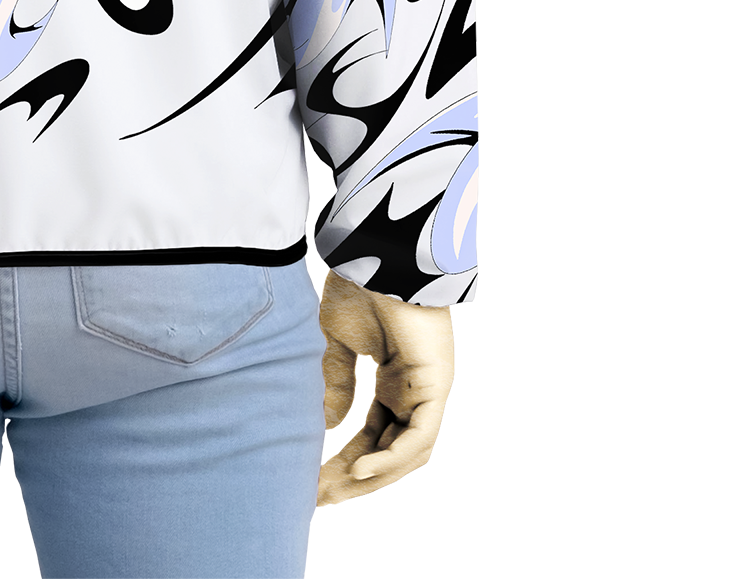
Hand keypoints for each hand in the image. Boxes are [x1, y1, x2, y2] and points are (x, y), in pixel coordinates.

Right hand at [316, 272, 455, 516]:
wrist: (375, 255)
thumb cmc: (357, 287)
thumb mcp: (335, 341)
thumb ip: (336, 381)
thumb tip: (329, 423)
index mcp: (394, 381)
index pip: (373, 433)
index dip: (346, 456)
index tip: (315, 476)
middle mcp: (412, 391)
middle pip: (387, 449)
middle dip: (354, 475)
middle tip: (320, 495)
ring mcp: (426, 391)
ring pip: (404, 451)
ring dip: (372, 474)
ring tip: (335, 487)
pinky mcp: (434, 386)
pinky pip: (418, 438)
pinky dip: (391, 458)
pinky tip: (360, 470)